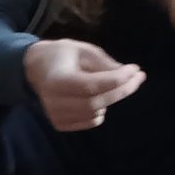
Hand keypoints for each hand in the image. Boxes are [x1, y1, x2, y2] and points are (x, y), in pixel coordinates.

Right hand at [23, 39, 144, 131]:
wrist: (36, 69)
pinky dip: (100, 110)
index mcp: (57, 80)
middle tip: (139, 77)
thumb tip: (129, 75)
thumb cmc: (62, 55)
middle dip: (122, 90)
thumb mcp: (83, 50)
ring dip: (110, 98)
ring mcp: (56, 116)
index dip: (117, 79)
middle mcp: (54, 102)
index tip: (136, 69)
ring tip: (111, 83)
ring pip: (96, 113)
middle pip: (96, 102)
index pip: (91, 85)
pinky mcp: (60, 124)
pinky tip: (96, 97)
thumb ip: (104, 63)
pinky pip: (91, 121)